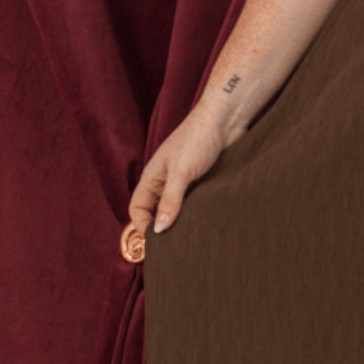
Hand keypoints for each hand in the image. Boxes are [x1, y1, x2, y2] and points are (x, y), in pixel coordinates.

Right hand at [127, 110, 228, 240]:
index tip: (157, 241)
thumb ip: (171, 202)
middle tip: (176, 244)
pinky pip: (195, 202)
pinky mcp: (203, 181)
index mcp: (153, 176)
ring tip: (192, 235)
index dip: (142, 225)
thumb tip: (158, 230)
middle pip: (156, 210)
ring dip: (182, 221)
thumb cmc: (199, 138)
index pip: (138, 207)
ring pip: (177, 208)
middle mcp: (166, 180)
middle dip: (162, 227)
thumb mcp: (182, 172)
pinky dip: (198, 212)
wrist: (226, 118)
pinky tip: (207, 220)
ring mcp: (185, 181)